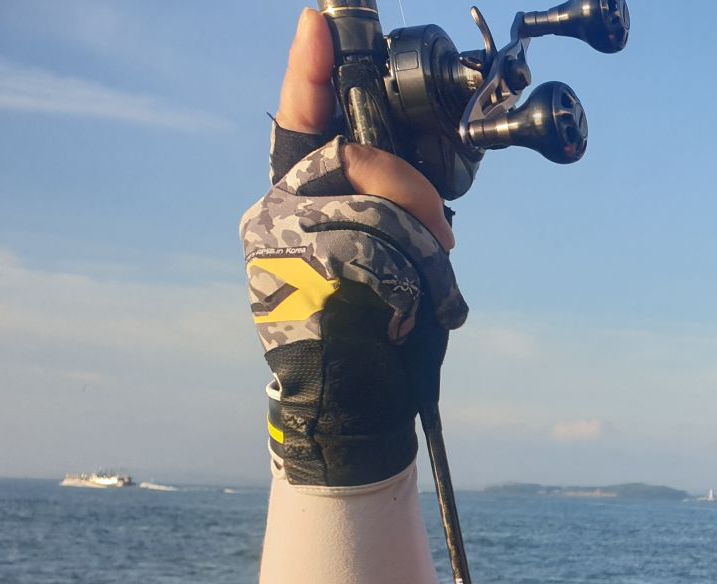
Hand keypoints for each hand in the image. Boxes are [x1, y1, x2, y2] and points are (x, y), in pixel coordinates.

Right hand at [239, 9, 466, 486]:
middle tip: (442, 236)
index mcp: (293, 205)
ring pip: (374, 209)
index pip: (300, 125)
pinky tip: (404, 316)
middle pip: (352, 157)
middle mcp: (275, 215)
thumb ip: (383, 216)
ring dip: (420, 255)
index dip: (308, 72)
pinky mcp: (304, 275)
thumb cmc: (374, 340)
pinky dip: (410, 285)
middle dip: (411, 191)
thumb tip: (420, 190)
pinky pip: (379, 252)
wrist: (352, 412)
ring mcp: (282, 243)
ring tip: (427, 298)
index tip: (318, 21)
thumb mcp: (383, 265)